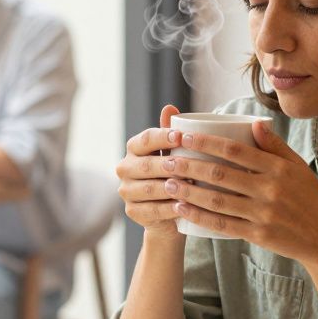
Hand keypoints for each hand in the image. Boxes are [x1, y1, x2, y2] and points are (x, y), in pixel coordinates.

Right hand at [116, 105, 183, 238]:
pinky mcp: (132, 211)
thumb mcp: (174, 152)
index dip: (163, 137)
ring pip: (149, 188)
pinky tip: (185, 205)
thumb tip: (170, 106)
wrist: (170, 212)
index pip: (145, 139)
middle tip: (190, 166)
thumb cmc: (174, 174)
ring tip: (192, 186)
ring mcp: (126, 191)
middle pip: (146, 165)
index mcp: (134, 149)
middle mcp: (125, 168)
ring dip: (172, 187)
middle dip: (169, 165)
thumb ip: (171, 132)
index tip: (182, 137)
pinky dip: (170, 208)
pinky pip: (152, 210)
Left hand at [161, 119, 317, 264]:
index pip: (235, 150)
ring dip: (189, 192)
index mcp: (278, 168)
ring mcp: (263, 213)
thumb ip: (275, 146)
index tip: (184, 136)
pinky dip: (200, 217)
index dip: (206, 142)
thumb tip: (255, 122)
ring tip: (168, 183)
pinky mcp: (258, 235)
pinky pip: (223, 225)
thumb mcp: (298, 168)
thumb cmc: (310, 198)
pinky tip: (182, 209)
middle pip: (221, 174)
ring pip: (218, 201)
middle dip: (190, 166)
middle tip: (167, 160)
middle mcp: (270, 189)